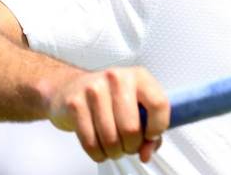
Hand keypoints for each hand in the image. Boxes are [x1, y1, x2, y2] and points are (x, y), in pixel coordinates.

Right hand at [47, 67, 169, 162]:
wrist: (72, 87)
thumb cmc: (110, 97)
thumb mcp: (136, 105)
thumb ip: (149, 129)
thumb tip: (147, 152)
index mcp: (139, 76)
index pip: (158, 103)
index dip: (158, 127)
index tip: (151, 135)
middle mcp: (117, 78)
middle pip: (131, 127)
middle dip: (131, 146)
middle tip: (129, 146)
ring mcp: (94, 90)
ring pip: (110, 138)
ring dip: (114, 152)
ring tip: (115, 148)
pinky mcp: (75, 104)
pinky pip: (90, 141)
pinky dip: (98, 153)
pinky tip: (101, 148)